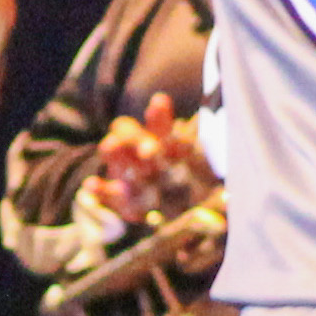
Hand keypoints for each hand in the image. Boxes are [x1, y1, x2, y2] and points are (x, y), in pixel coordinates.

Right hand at [94, 95, 213, 229]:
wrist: (187, 213)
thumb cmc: (199, 186)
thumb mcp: (210, 176)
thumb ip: (214, 174)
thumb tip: (224, 177)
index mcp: (167, 142)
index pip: (159, 121)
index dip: (158, 112)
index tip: (159, 102)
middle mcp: (144, 155)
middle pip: (132, 135)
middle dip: (135, 137)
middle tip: (148, 149)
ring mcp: (130, 176)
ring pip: (116, 158)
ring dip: (114, 152)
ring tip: (110, 148)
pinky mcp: (122, 200)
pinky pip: (108, 194)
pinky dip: (100, 190)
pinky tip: (92, 186)